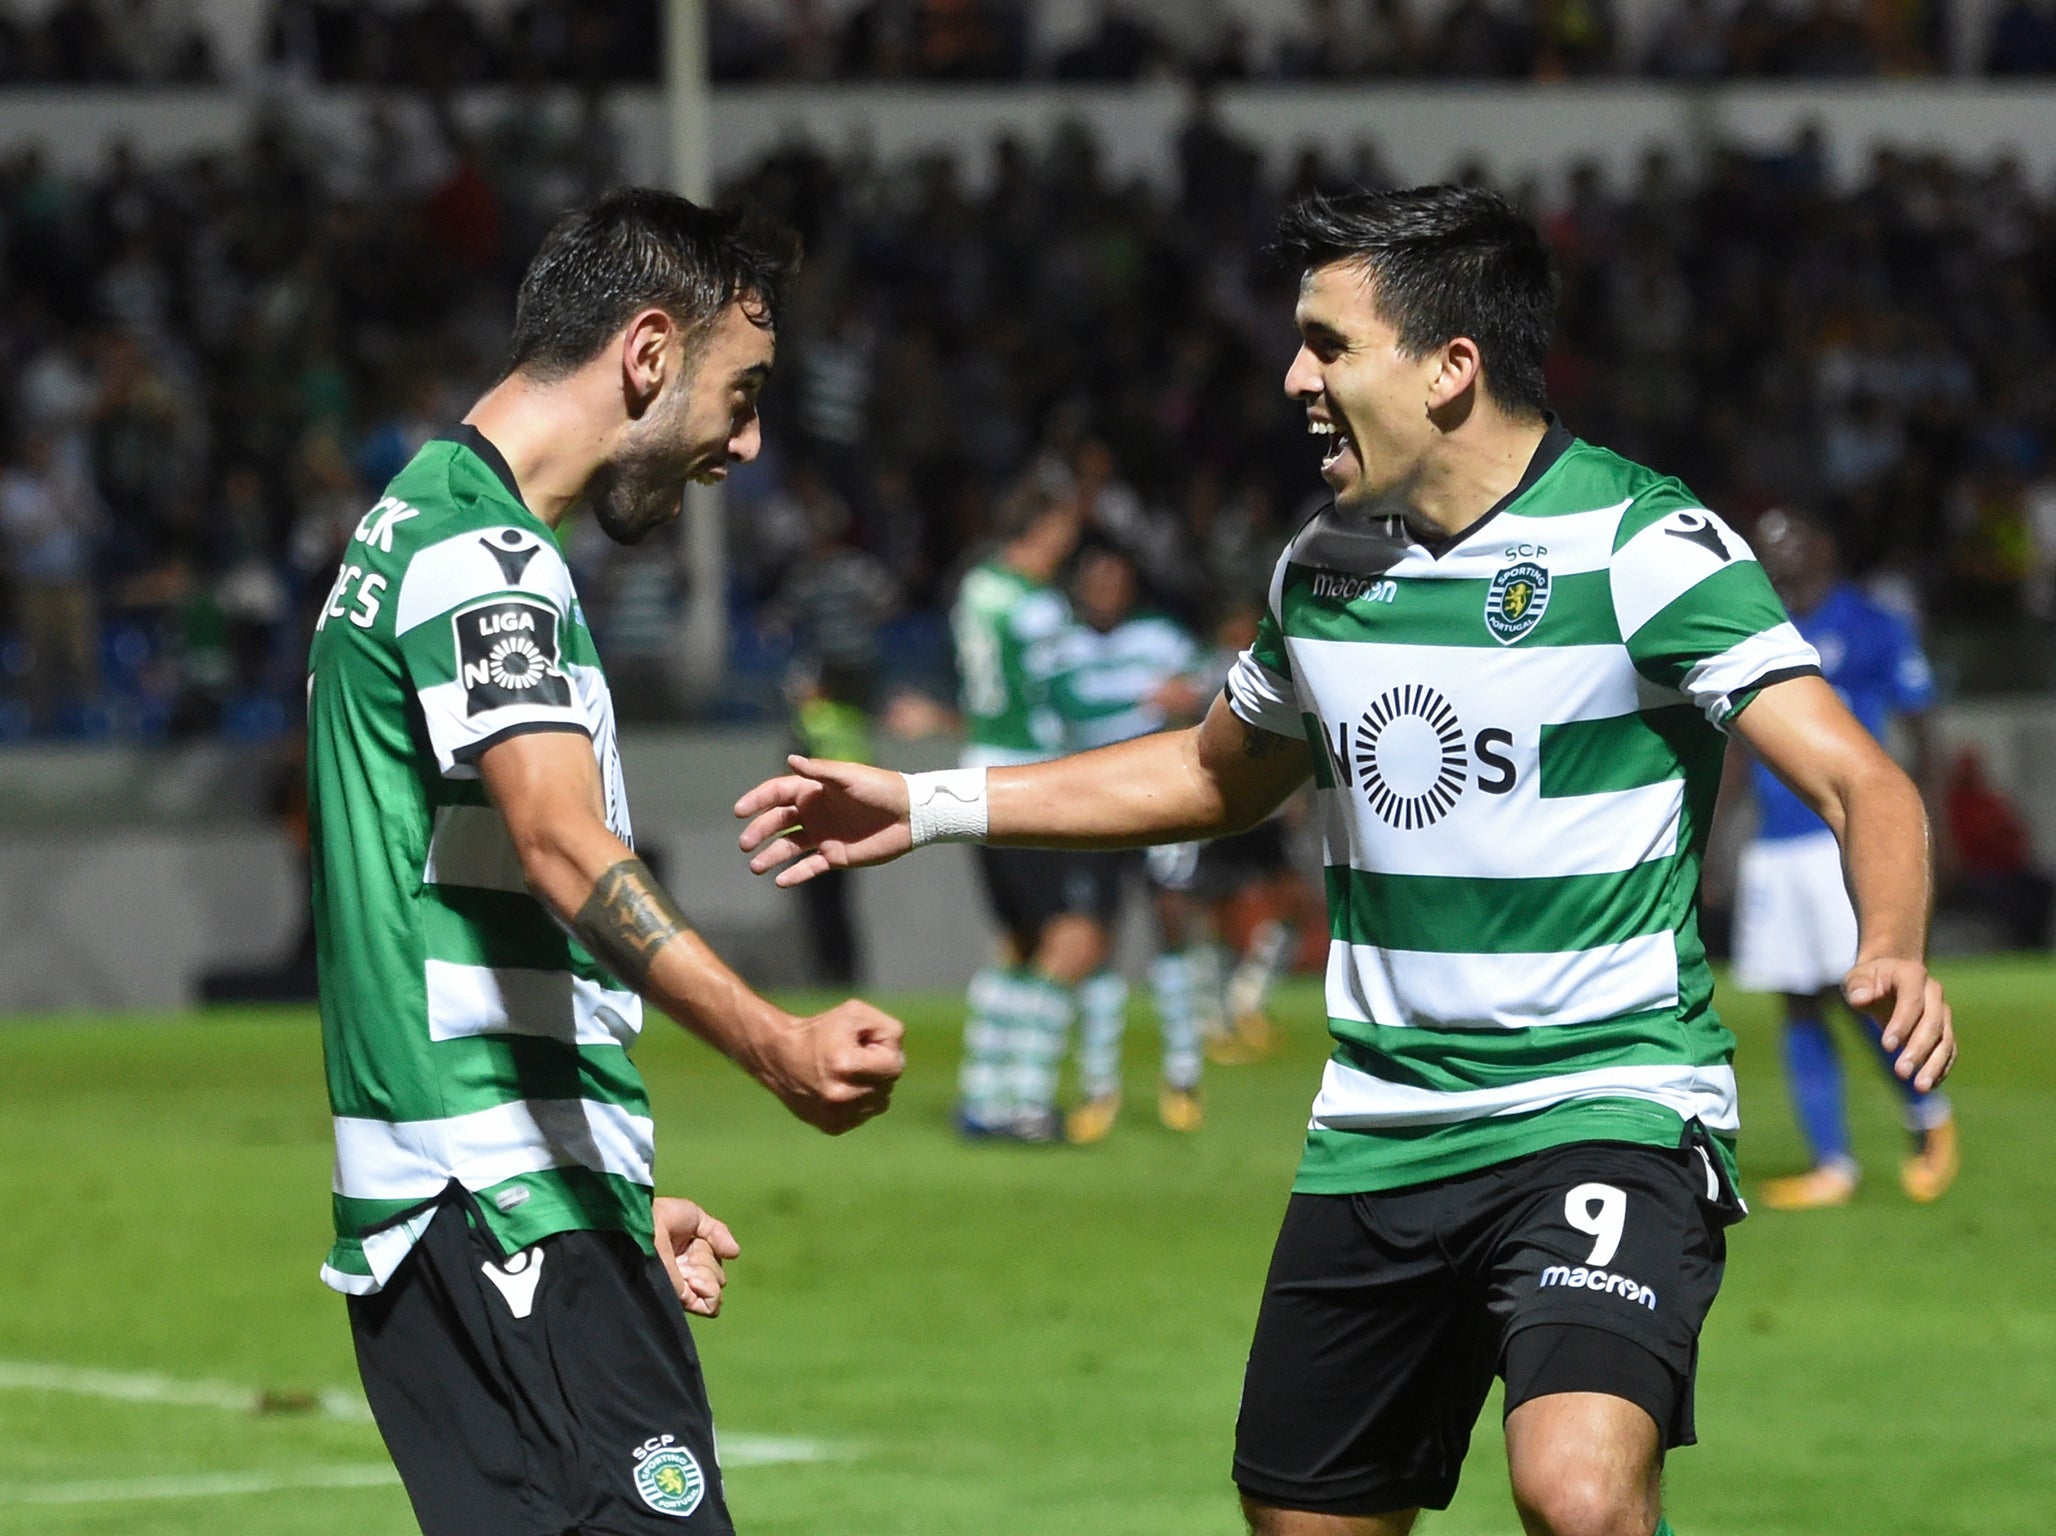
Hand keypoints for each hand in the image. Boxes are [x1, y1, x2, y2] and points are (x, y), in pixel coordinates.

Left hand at [652, 1197, 739, 1316]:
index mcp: (688, 1260)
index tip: (696, 1244)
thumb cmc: (662, 1216)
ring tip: (687, 1268)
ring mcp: (683, 1289)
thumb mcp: (696, 1218)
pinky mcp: (679, 1298)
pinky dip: (709, 1291)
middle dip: (708, 1265)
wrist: (645, 1225)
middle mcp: (686, 1277)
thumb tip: (735, 1253)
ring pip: (715, 1294)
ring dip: (707, 1277)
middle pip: (718, 1281)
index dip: (710, 1256)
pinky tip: (692, 1278)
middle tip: (687, 1255)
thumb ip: (718, 1234)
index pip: (715, 1268)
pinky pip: (709, 1305)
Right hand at [735, 755, 913, 886]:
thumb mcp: (848, 776)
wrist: (909, 815)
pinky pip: (809, 866)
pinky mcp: (836, 855)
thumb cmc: (880, 787)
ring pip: (788, 846)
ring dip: (771, 856)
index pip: (776, 793)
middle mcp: (813, 812)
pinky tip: (780, 881)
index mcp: (813, 789)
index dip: (756, 801)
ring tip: (756, 867)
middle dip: (759, 831)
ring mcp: (823, 835)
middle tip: (745, 844)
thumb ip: (819, 771)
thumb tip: (790, 759)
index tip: (740, 811)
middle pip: (777, 821)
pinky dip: (795, 874)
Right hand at [752, 998, 906, 1133]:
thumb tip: (898, 1057)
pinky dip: (860, 1100)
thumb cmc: (821, 1031)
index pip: (894, 1066)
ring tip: (846, 1072)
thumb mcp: (855, 1014)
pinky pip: (865, 1114)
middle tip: (853, 1056)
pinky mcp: (832, 1127)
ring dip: (871, 1085)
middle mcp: (840, 1096)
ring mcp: (835, 1116)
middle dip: (878, 1067)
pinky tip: (840, 1087)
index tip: (863, 1044)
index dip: (884, 1050)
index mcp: (844, 1066)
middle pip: (888, 1084)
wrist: (779, 1057)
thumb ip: (889, 1031)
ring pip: (881, 1102)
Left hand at [1844, 957, 1956, 1091]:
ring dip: (1934, 1065)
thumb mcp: (1857, 978)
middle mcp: (1933, 993)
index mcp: (1913, 975)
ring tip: (1920, 1087)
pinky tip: (1930, 1084)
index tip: (1886, 1047)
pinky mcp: (1945, 1029)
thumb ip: (1858, 986)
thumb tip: (1861, 999)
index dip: (1902, 1024)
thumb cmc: (1869, 979)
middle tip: (1901, 1073)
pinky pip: (1948, 1050)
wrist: (1889, 978)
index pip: (1912, 1001)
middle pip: (1932, 1024)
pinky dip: (1941, 1067)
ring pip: (1945, 1040)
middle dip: (1917, 1050)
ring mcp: (1942, 1012)